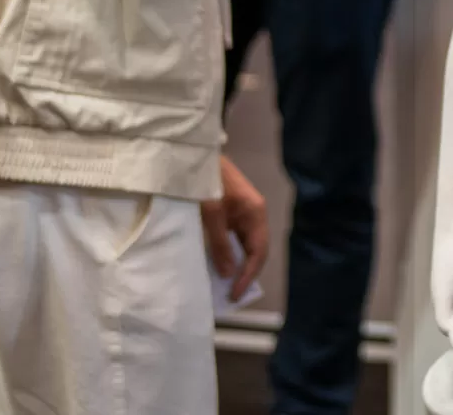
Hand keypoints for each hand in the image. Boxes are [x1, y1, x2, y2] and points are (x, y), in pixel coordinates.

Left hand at [201, 155, 267, 305]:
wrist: (195, 157)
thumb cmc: (207, 181)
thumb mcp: (212, 213)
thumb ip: (221, 244)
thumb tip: (227, 273)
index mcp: (255, 213)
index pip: (258, 252)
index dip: (248, 275)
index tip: (234, 294)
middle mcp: (254, 214)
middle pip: (255, 250)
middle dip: (244, 273)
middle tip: (230, 295)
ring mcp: (243, 213)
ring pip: (244, 245)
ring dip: (235, 264)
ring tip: (223, 285)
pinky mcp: (231, 212)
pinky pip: (234, 238)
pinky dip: (228, 253)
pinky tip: (217, 264)